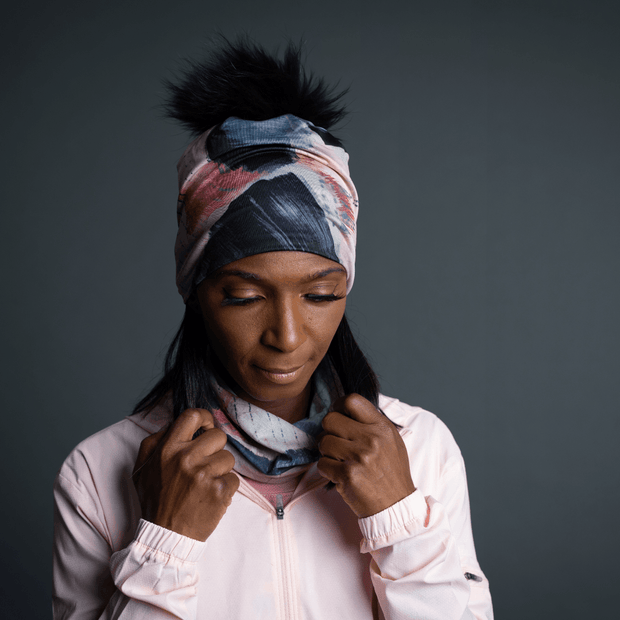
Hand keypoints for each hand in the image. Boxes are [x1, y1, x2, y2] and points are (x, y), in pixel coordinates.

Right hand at [132, 408, 238, 540]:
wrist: (164, 536)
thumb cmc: (154, 500)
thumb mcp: (141, 468)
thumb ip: (155, 442)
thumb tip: (174, 424)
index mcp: (168, 449)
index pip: (193, 416)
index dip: (204, 418)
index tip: (205, 427)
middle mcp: (186, 458)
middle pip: (218, 435)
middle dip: (215, 448)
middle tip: (205, 462)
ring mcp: (204, 474)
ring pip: (228, 457)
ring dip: (220, 469)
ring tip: (205, 483)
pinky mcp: (219, 491)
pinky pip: (234, 478)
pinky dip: (226, 487)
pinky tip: (211, 496)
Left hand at [317, 394, 415, 517]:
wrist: (396, 505)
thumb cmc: (392, 472)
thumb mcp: (391, 440)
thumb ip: (371, 423)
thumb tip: (345, 410)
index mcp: (381, 427)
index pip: (352, 400)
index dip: (339, 405)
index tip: (338, 414)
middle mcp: (370, 439)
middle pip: (330, 419)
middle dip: (328, 430)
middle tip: (335, 440)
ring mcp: (358, 457)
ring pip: (323, 442)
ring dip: (326, 451)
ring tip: (339, 459)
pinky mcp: (347, 475)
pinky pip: (322, 463)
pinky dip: (327, 469)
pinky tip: (339, 473)